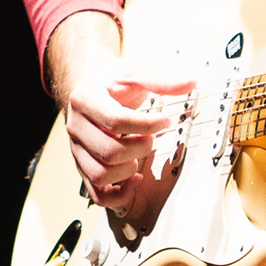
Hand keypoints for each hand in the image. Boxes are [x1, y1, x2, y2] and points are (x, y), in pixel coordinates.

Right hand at [65, 63, 197, 213]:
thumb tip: (189, 84)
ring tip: (139, 155)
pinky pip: (97, 193)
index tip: (164, 121)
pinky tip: (134, 179)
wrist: (90, 90)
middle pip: (108, 151)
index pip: (115, 119)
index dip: (146, 124)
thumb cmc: (111, 83)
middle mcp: (76, 126)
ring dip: (128, 170)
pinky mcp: (83, 166)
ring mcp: (77, 149)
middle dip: (140, 148)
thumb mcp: (134, 71)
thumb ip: (161, 79)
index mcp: (84, 99)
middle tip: (151, 139)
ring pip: (100, 174)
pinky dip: (119, 194)